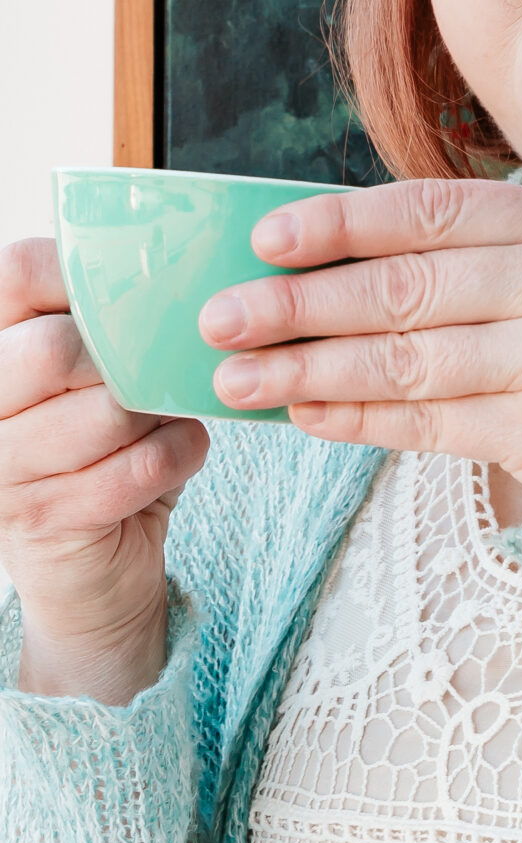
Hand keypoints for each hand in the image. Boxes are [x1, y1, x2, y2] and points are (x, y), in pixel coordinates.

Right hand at [0, 239, 207, 701]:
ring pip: (104, 410)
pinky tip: (179, 452)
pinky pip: (137, 468)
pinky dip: (179, 455)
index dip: (80, 272)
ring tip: (166, 415)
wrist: (91, 571)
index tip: (132, 290)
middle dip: (129, 355)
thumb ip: (110, 326)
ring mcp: (3, 468)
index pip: (15, 273)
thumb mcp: (95, 376)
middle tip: (158, 368)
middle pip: (55, 348)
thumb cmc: (100, 448)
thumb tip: (183, 273)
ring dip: (158, 412)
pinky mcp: (44, 519)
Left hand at [199, 180, 521, 505]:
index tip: (264, 239)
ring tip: (240, 379)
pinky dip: (361, 419)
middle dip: (301, 304)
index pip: (436, 212)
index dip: (342, 224)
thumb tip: (335, 264)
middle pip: (409, 288)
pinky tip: (308, 414)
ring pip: (409, 361)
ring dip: (311, 370)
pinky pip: (430, 424)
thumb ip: (485, 259)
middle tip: (223, 317)